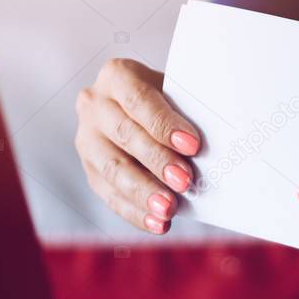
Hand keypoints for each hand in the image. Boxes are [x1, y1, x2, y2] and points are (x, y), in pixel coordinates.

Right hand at [75, 58, 200, 233]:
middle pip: (124, 134)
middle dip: (157, 161)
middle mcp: (94, 103)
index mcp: (117, 75)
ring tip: (169, 209)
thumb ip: (187, 112)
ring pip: (112, 168)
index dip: (164, 124)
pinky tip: (157, 223)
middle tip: (185, 181)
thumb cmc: (169, 100)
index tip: (193, 145)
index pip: (138, 99)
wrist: (146, 111)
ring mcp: (87, 138)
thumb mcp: (177, 93)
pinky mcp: (89, 169)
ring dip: (143, 192)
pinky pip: (109, 194)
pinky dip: (135, 211)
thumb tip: (211, 145)